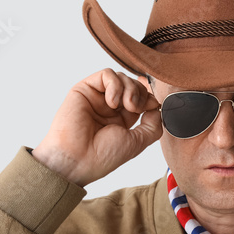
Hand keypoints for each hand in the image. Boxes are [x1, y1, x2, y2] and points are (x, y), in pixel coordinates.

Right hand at [33, 68, 162, 186]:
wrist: (77, 159)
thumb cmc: (103, 156)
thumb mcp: (137, 142)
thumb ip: (152, 125)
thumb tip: (157, 107)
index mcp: (122, 120)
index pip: (141, 99)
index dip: (149, 99)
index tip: (152, 106)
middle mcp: (109, 107)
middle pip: (133, 85)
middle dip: (140, 93)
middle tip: (136, 108)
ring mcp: (97, 98)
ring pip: (121, 77)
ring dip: (129, 88)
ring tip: (125, 106)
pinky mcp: (85, 89)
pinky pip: (106, 74)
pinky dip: (114, 85)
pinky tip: (112, 102)